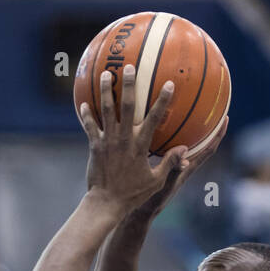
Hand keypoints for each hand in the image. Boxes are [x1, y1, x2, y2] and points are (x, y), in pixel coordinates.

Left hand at [80, 64, 187, 214]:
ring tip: (105, 74)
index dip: (162, 100)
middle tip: (130, 67)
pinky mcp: (94, 146)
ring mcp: (108, 141)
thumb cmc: (133, 194)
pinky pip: (90, 126)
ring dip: (106, 91)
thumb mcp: (156, 181)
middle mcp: (124, 139)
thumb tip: (185, 150)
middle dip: (129, 85)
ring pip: (106, 110)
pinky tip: (84, 103)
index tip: (169, 84)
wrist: (106, 203)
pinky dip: (87, 114)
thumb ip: (170, 163)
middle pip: (127, 106)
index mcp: (141, 145)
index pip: (155, 118)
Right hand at [129, 112, 228, 223]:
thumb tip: (184, 159)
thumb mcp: (162, 184)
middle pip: (201, 142)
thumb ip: (173, 171)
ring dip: (189, 127)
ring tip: (187, 108)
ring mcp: (172, 164)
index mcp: (188, 169)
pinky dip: (167, 132)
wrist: (138, 211)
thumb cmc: (151, 200)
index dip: (218, 135)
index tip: (225, 118)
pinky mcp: (160, 164)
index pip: (209, 150)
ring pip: (185, 142)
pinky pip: (167, 144)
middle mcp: (183, 164)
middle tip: (211, 107)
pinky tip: (155, 121)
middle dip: (208, 126)